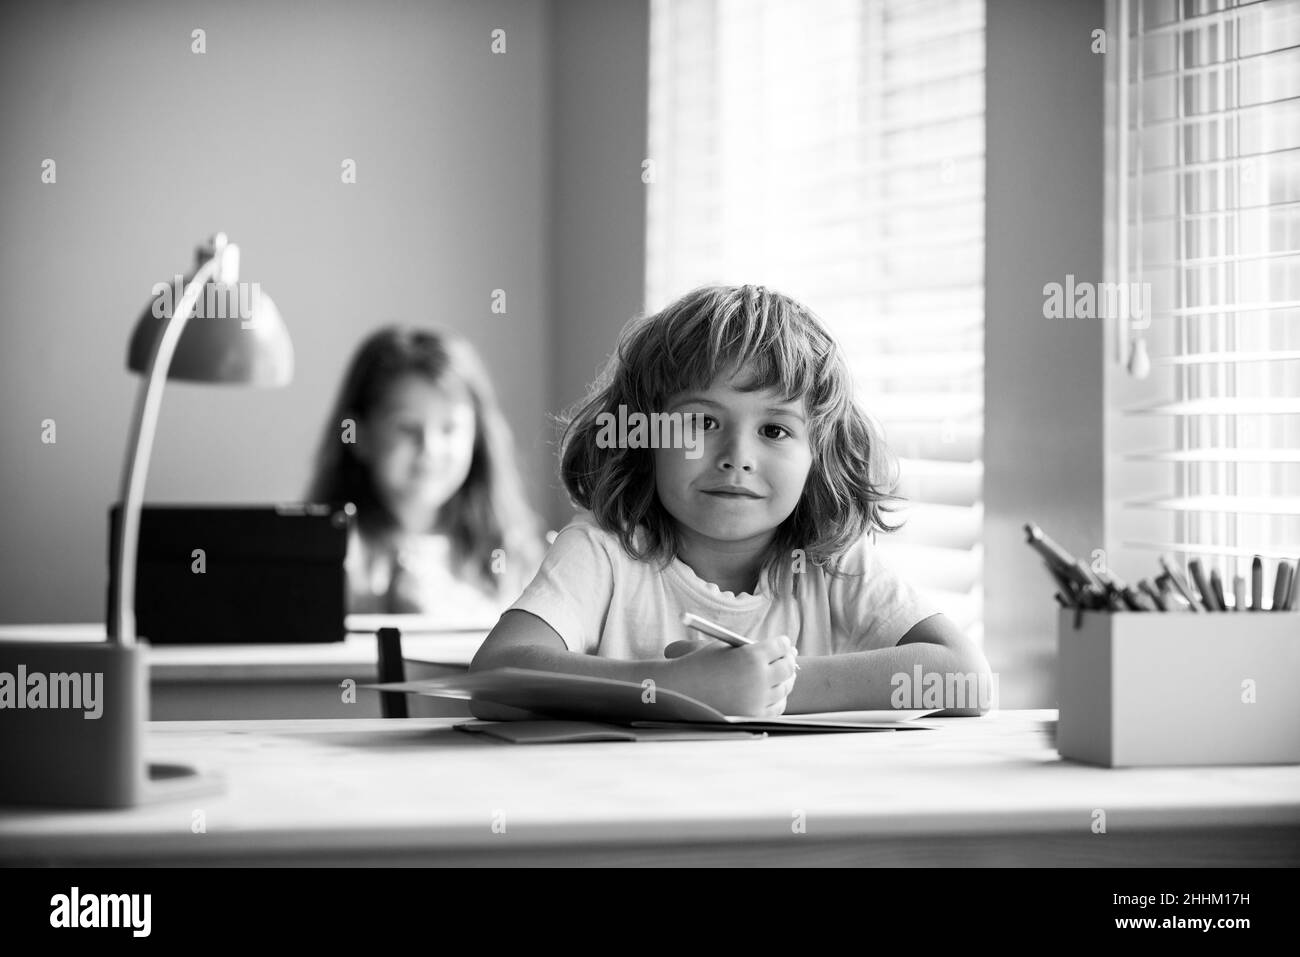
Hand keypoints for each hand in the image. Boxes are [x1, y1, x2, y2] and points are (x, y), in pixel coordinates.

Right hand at [660, 633, 797, 716]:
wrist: (680, 690)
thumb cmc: (700, 663)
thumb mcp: (726, 648)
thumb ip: (752, 649)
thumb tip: (777, 651)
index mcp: (751, 655)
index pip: (780, 646)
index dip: (783, 643)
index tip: (784, 644)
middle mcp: (758, 677)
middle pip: (787, 667)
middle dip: (788, 660)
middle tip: (789, 658)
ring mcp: (757, 699)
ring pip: (783, 688)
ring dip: (786, 680)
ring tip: (786, 675)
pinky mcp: (753, 716)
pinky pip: (776, 707)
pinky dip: (778, 699)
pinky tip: (777, 694)